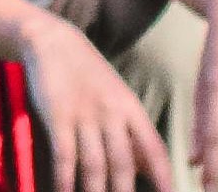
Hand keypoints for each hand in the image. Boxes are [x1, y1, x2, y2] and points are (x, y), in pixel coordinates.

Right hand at [22, 27, 168, 191]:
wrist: (54, 42)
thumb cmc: (88, 75)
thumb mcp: (118, 98)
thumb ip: (131, 133)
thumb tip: (146, 169)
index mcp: (131, 108)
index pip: (154, 148)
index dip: (163, 176)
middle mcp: (112, 113)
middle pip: (123, 162)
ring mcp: (84, 114)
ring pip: (94, 164)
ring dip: (95, 191)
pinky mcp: (58, 115)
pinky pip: (64, 155)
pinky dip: (65, 178)